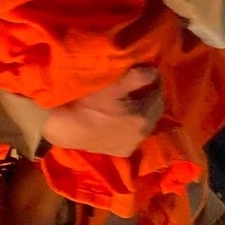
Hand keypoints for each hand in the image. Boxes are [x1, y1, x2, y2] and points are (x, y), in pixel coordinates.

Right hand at [41, 67, 162, 157]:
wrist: (66, 128)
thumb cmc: (89, 103)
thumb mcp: (114, 85)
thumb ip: (138, 77)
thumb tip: (154, 72)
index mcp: (144, 117)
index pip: (158, 95)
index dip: (154, 82)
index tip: (148, 73)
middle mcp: (143, 135)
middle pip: (154, 111)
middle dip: (150, 98)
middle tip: (141, 87)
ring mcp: (133, 145)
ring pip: (146, 124)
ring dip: (143, 112)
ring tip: (132, 101)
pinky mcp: (122, 152)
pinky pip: (135, 135)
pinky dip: (134, 126)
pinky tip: (124, 119)